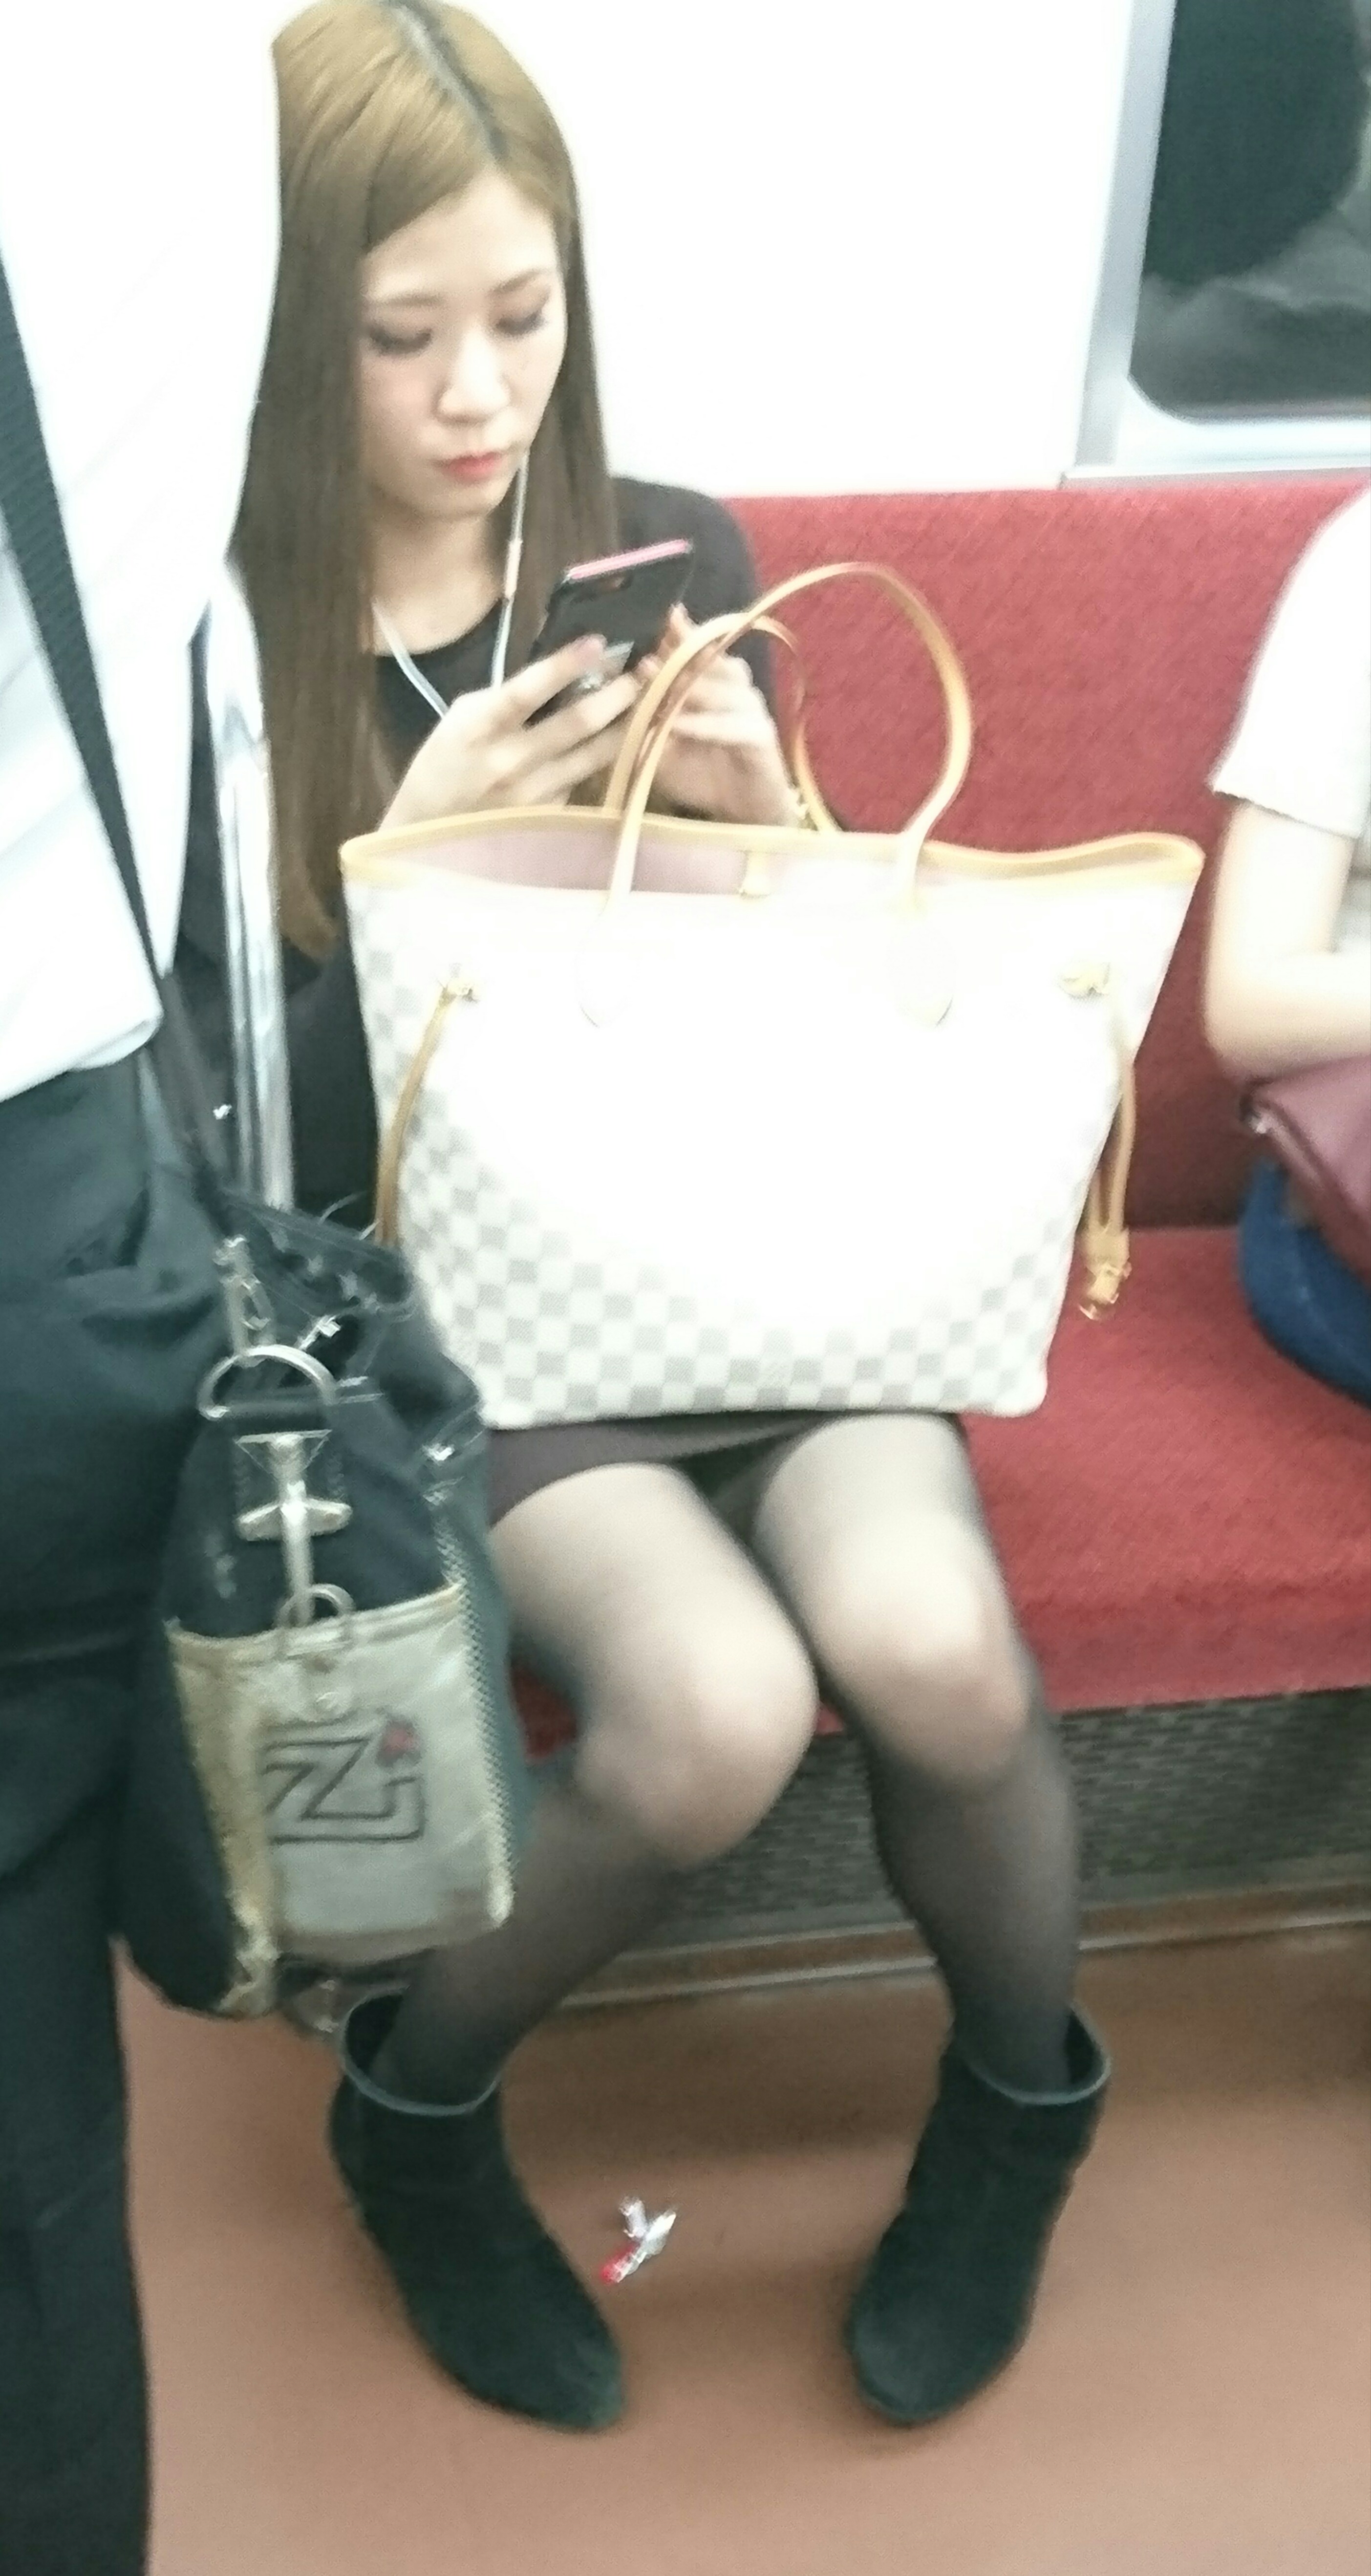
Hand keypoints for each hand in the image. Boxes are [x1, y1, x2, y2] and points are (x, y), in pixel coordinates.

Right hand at [382, 635, 639, 829]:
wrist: (429, 833)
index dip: (564, 666)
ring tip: (649, 702)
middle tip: (646, 672)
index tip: (598, 643)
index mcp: (478, 728)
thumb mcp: (461, 722)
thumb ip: (504, 701)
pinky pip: (583, 781)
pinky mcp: (548, 818)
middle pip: (575, 724)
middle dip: (616, 694)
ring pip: (593, 756)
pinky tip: (624, 741)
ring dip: (625, 726)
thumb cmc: (443, 768)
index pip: (526, 691)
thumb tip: (559, 675)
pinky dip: (605, 759)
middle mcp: (509, 762)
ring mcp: (533, 795)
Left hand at [637, 606, 798, 826]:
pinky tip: (680, 724)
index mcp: (718, 685)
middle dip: (682, 658)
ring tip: (659, 689)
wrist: (743, 814)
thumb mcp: (665, 749)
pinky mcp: (761, 737)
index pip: (704, 650)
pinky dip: (705, 724)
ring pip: (723, 690)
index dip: (686, 634)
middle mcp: (738, 690)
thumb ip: (652, 723)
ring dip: (690, 689)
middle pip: (714, 662)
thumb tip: (633, 696)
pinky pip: (731, 725)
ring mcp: (753, 711)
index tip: (667, 620)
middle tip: (650, 661)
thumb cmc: (704, 777)